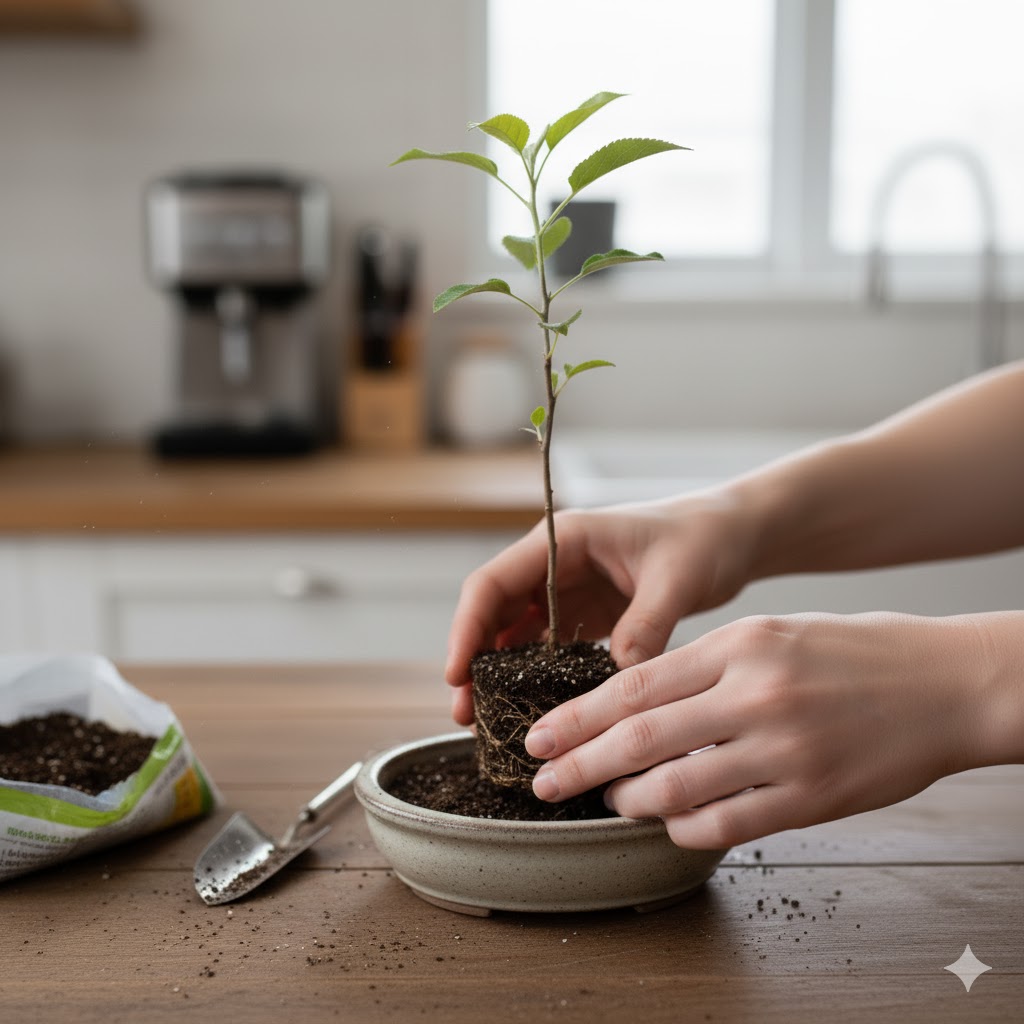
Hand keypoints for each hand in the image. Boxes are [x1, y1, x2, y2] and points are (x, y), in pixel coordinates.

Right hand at [445, 491, 759, 724]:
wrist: (733, 535)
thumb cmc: (704, 538)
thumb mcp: (675, 579)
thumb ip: (645, 625)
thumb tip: (621, 680)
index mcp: (563, 540)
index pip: (493, 582)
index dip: (467, 628)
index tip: (457, 674)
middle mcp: (556, 563)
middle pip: (495, 612)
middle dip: (474, 661)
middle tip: (465, 714)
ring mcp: (570, 590)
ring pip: (516, 634)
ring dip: (499, 674)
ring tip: (488, 721)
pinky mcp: (588, 614)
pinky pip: (549, 648)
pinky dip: (535, 677)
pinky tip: (532, 709)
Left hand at [524, 612, 997, 847]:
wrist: (945, 682)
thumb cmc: (853, 651)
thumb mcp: (773, 634)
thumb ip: (705, 668)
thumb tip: (635, 705)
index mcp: (741, 645)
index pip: (635, 684)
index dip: (578, 716)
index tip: (540, 735)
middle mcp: (756, 695)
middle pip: (640, 738)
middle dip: (580, 763)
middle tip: (543, 781)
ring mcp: (784, 750)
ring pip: (676, 787)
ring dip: (629, 800)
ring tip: (608, 800)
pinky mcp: (812, 798)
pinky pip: (726, 824)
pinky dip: (684, 828)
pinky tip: (668, 823)